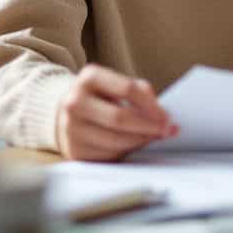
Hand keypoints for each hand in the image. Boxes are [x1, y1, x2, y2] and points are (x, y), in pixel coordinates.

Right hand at [56, 64, 177, 160]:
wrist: (65, 112)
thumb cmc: (100, 98)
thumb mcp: (116, 85)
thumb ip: (140, 93)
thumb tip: (164, 116)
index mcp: (89, 78)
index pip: (128, 89)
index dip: (151, 105)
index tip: (167, 116)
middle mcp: (75, 101)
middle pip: (120, 117)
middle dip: (149, 126)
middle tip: (167, 130)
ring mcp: (71, 127)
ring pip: (115, 140)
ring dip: (141, 141)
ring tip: (155, 137)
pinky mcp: (74, 150)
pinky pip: (109, 155)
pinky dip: (127, 151)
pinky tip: (135, 145)